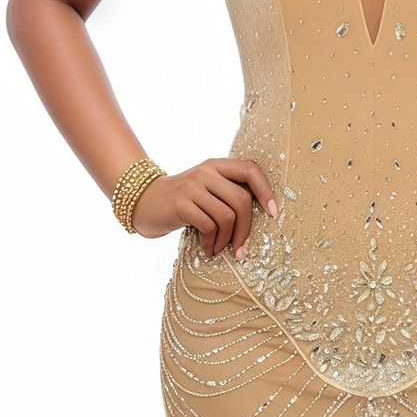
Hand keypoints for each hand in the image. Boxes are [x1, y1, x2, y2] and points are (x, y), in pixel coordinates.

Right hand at [132, 157, 278, 255]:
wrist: (144, 202)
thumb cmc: (183, 201)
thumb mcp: (206, 190)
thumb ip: (228, 193)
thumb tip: (262, 214)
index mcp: (217, 166)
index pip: (250, 170)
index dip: (266, 191)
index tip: (273, 213)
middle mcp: (206, 172)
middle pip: (241, 200)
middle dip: (245, 230)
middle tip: (241, 249)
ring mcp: (192, 186)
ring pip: (226, 216)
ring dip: (227, 240)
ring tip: (220, 250)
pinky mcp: (181, 203)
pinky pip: (208, 226)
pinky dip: (211, 242)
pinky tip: (207, 249)